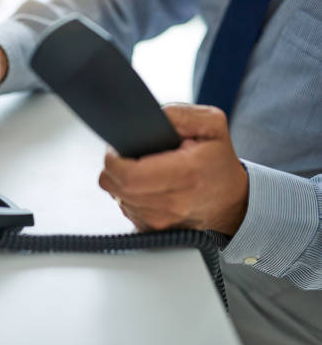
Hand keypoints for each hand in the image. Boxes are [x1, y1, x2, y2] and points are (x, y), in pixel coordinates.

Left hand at [98, 104, 248, 234]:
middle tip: (124, 156)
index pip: (129, 175)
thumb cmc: (219, 162)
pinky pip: (125, 209)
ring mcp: (162, 221)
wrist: (232, 202)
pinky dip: (128, 196)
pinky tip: (144, 186)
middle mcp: (173, 203)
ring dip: (120, 182)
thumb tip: (152, 118)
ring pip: (118, 198)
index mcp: (186, 173)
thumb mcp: (212, 124)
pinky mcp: (153, 230)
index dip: (114, 160)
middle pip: (117, 187)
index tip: (117, 149)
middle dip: (113, 168)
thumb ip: (178, 114)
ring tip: (140, 170)